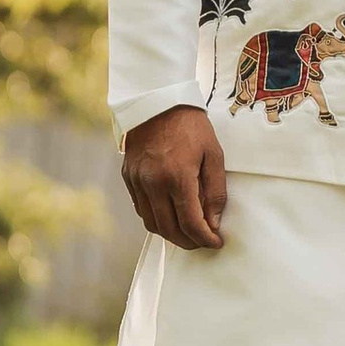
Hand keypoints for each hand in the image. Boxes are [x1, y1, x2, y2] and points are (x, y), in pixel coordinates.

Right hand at [123, 105, 226, 249]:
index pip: (190, 222)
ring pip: (152, 224)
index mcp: (177, 176)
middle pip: (169, 229)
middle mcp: (153, 183)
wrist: (157, 103)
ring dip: (171, 234)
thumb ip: (216, 191)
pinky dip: (156, 219)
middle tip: (203, 242)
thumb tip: (213, 222)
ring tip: (188, 233)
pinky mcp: (128, 178)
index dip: (205, 238)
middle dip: (189, 242)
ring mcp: (137, 181)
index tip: (216, 242)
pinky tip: (170, 216)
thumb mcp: (214, 154)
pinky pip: (141, 209)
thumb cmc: (191, 127)